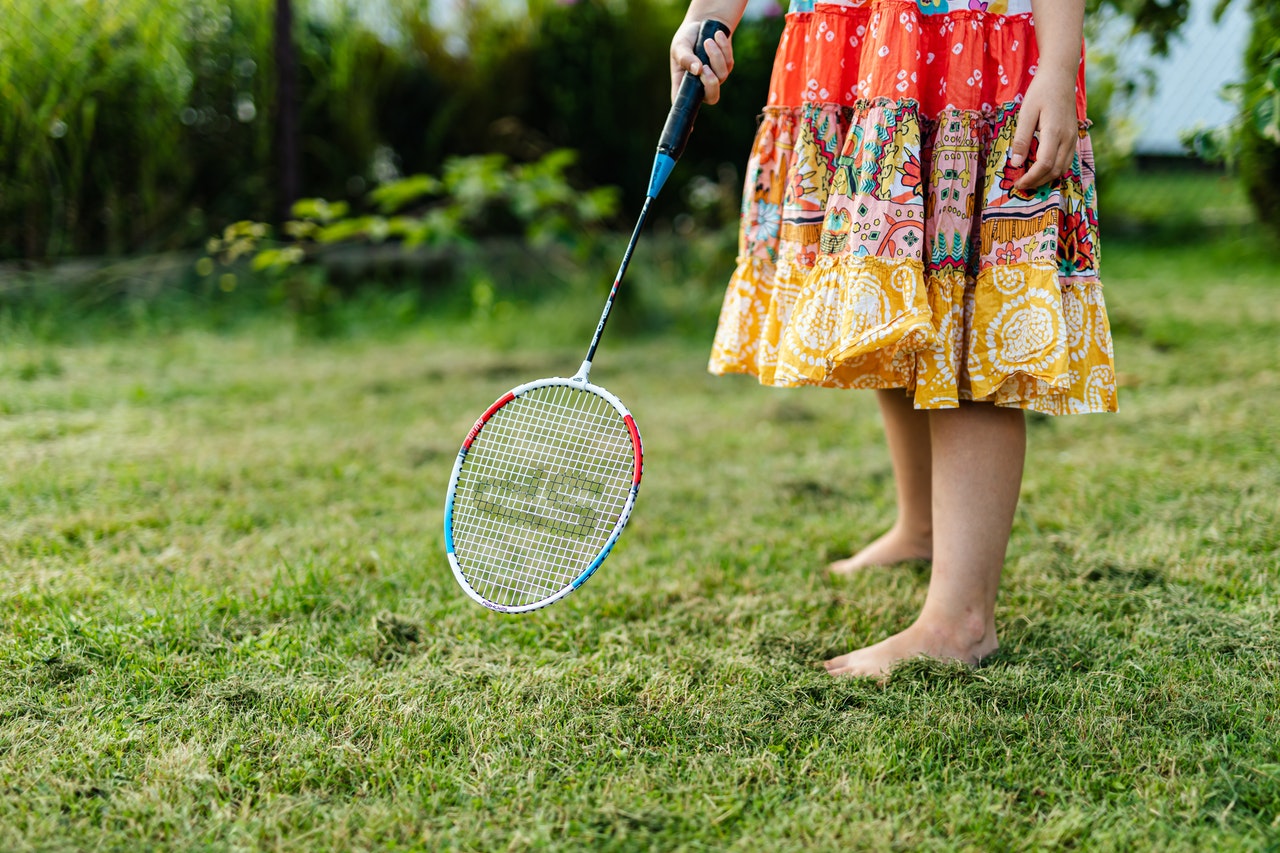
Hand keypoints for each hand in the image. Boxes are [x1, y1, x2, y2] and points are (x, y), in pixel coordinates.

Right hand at [669, 20, 733, 104]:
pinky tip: (717, 35)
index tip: (692, 117)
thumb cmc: (687, 38)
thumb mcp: (680, 46)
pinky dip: (723, 47)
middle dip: (710, 82)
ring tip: (707, 40)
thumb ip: (685, 58)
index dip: (689, 111)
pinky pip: (729, 62)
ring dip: (715, 56)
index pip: (686, 103)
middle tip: (704, 66)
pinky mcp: (726, 67)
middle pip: (712, 97)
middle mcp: (701, 85)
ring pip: (722, 75)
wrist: (702, 24)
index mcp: (684, 84)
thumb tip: (697, 70)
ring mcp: (715, 78)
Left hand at [1010, 69, 1077, 191]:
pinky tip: (1041, 169)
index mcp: (1054, 132)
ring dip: (1047, 178)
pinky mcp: (1073, 136)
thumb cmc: (1040, 92)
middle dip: (1037, 182)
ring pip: (1063, 168)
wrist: (1060, 76)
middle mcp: (1067, 138)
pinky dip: (1054, 170)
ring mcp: (1073, 138)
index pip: (1044, 164)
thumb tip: (1015, 164)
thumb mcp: (1025, 113)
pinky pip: (1066, 160)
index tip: (1017, 184)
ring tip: (1030, 179)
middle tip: (1021, 185)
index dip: (1031, 178)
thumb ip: (1021, 139)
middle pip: (1055, 170)